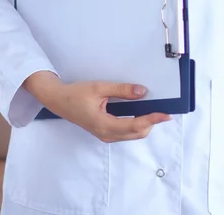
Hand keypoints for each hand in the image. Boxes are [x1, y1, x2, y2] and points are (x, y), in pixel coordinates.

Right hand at [24, 72, 170, 142]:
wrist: (58, 99)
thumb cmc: (76, 93)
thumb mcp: (100, 87)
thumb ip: (122, 90)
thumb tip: (142, 91)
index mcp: (104, 124)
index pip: (135, 125)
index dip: (152, 120)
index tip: (165, 114)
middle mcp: (106, 133)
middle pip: (137, 133)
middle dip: (151, 122)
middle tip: (162, 109)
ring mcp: (105, 134)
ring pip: (132, 134)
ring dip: (144, 124)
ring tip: (153, 109)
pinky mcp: (104, 131)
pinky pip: (125, 131)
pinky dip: (136, 124)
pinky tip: (140, 112)